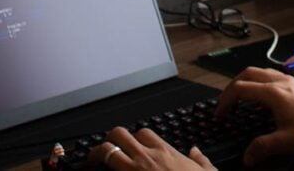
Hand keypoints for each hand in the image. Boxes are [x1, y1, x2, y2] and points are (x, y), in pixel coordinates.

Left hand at [89, 126, 215, 169]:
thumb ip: (200, 160)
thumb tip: (195, 152)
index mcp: (165, 153)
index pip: (144, 133)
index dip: (135, 136)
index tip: (132, 143)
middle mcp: (147, 158)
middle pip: (120, 135)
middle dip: (111, 138)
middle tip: (107, 146)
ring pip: (108, 151)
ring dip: (99, 153)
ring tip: (93, 159)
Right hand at [215, 67, 293, 166]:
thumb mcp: (286, 141)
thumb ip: (263, 147)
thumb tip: (247, 157)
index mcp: (273, 93)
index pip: (240, 88)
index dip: (225, 100)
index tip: (220, 114)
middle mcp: (280, 81)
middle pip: (247, 73)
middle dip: (232, 86)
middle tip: (226, 103)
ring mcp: (289, 79)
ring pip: (259, 71)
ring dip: (246, 81)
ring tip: (241, 98)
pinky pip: (271, 75)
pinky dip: (259, 82)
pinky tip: (263, 98)